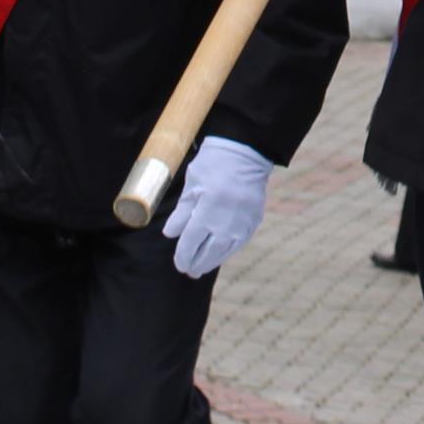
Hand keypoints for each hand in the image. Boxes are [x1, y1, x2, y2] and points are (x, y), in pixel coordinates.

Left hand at [161, 137, 274, 278]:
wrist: (246, 152)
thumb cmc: (213, 164)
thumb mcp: (192, 184)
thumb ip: (181, 212)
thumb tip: (170, 234)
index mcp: (207, 211)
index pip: (191, 243)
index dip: (183, 256)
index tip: (178, 263)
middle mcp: (226, 222)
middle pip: (208, 252)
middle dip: (196, 263)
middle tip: (188, 271)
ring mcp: (242, 224)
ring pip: (224, 252)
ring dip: (211, 262)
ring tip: (201, 268)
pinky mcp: (253, 221)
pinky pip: (238, 243)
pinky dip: (227, 252)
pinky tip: (219, 254)